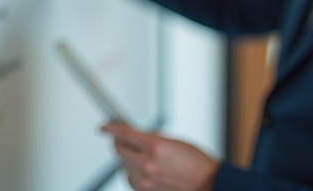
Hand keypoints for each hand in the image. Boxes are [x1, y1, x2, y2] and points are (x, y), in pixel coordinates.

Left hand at [101, 123, 218, 190]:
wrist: (208, 184)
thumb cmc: (195, 164)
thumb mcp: (173, 141)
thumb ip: (150, 137)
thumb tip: (133, 134)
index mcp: (155, 147)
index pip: (124, 133)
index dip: (110, 128)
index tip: (104, 127)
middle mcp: (147, 165)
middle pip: (118, 149)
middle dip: (121, 143)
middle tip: (127, 141)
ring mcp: (145, 181)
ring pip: (122, 164)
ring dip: (128, 158)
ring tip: (145, 158)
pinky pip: (129, 178)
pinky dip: (132, 172)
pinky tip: (145, 170)